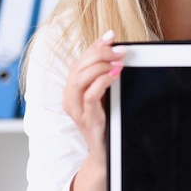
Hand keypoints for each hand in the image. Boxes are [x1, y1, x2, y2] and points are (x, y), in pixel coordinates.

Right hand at [63, 28, 125, 162]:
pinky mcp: (87, 120)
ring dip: (100, 66)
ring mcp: (76, 110)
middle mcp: (69, 97)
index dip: (94, 46)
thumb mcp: (103, 93)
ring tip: (118, 62)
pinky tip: (115, 75)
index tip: (111, 36)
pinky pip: (90, 96)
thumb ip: (104, 72)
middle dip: (100, 54)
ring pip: (79, 79)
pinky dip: (102, 82)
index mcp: (72, 88)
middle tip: (121, 50)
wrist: (107, 154)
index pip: (80, 60)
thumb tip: (112, 44)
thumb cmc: (106, 121)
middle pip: (78, 67)